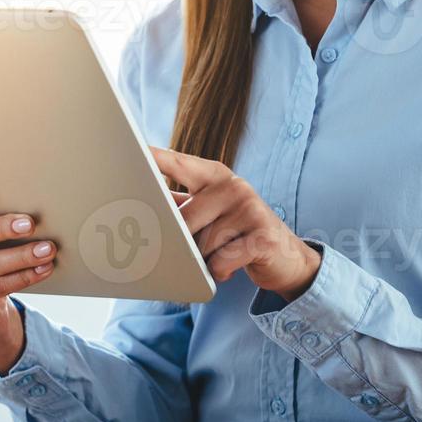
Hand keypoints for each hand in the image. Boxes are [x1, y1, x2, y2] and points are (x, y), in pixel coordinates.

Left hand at [151, 147, 320, 299]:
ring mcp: (251, 210)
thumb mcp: (210, 213)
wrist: (287, 257)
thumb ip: (179, 205)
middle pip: (185, 219)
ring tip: (221, 254)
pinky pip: (220, 262)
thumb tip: (141, 201)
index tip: (134, 149)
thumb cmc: (237, 232)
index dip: (156, 158)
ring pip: (202, 245)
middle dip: (183, 243)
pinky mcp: (262, 238)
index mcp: (216, 176)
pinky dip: (220, 271)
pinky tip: (231, 266)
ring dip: (204, 260)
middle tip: (195, 249)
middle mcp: (235, 186)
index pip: (179, 164)